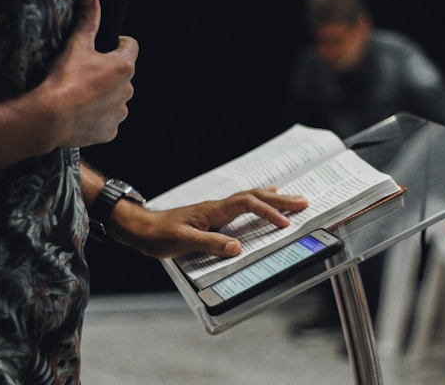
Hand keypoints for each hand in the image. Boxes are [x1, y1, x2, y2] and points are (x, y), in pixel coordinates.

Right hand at [34, 0, 138, 147]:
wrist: (51, 118)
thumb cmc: (64, 80)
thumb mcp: (76, 45)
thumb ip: (88, 20)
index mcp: (123, 67)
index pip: (131, 46)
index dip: (119, 42)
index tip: (108, 44)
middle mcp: (127, 91)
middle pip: (122, 75)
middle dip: (108, 72)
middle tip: (85, 72)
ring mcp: (120, 113)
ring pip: (116, 99)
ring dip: (104, 95)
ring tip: (81, 94)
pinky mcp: (110, 131)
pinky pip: (107, 121)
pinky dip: (98, 117)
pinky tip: (81, 113)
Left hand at [107, 187, 309, 258]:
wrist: (140, 227)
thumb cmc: (158, 234)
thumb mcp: (182, 242)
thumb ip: (210, 244)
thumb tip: (238, 248)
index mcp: (213, 210)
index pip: (247, 204)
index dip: (268, 211)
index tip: (285, 223)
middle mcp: (217, 206)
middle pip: (254, 197)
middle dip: (280, 200)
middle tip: (304, 201)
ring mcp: (216, 210)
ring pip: (250, 198)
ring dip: (273, 198)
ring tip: (293, 198)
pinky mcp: (213, 216)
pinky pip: (242, 204)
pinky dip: (258, 201)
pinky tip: (263, 200)